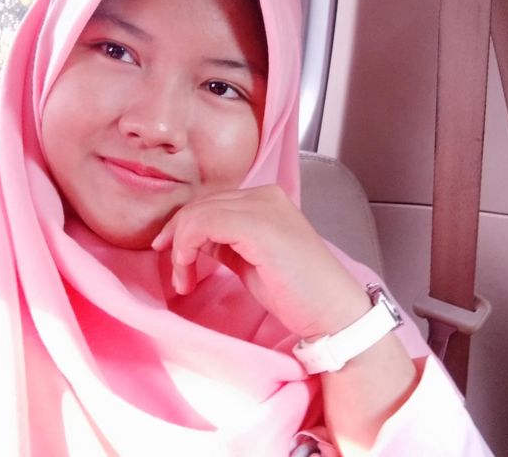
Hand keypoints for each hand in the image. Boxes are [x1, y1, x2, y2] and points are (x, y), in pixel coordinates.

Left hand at [151, 185, 371, 337]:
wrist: (333, 313)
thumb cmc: (297, 293)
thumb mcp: (251, 261)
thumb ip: (226, 243)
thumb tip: (194, 243)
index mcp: (265, 200)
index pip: (211, 203)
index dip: (184, 228)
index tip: (174, 258)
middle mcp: (264, 195)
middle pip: (200, 204)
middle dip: (177, 237)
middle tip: (175, 272)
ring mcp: (263, 207)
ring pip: (197, 213)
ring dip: (180, 248)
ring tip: (183, 280)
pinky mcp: (258, 226)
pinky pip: (203, 224)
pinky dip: (186, 248)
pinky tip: (188, 274)